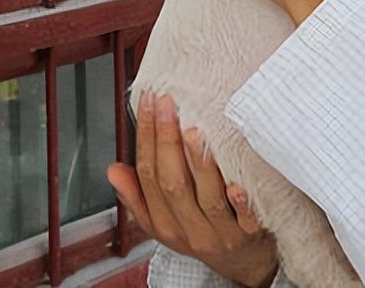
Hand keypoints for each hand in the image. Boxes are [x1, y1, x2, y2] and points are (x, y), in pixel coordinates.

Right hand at [107, 92, 277, 287]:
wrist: (244, 263)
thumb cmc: (204, 231)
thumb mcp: (165, 221)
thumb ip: (139, 196)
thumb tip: (114, 170)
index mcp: (165, 223)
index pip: (148, 174)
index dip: (145, 136)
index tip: (148, 101)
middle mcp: (190, 228)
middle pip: (172, 183)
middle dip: (167, 140)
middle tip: (168, 103)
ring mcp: (220, 232)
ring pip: (207, 197)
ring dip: (199, 164)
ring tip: (193, 131)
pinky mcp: (250, 234)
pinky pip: (245, 218)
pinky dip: (241, 202)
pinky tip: (236, 182)